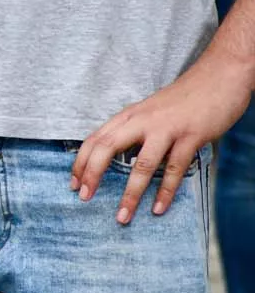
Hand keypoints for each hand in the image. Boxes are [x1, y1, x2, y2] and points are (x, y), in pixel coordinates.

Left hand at [71, 48, 254, 222]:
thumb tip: (116, 154)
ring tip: (123, 217)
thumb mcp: (149, 111)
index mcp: (129, 115)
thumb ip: (133, 130)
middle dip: (92, 174)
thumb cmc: (183, 99)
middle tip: (83, 198)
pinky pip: (175, 169)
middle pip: (107, 148)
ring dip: (130, 194)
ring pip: (142, 164)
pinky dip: (165, 191)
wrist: (219, 76)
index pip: (95, 139)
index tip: (73, 183)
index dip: (81, 162)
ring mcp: (167, 128)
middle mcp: (142, 121)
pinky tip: (159, 208)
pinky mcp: (191, 136)